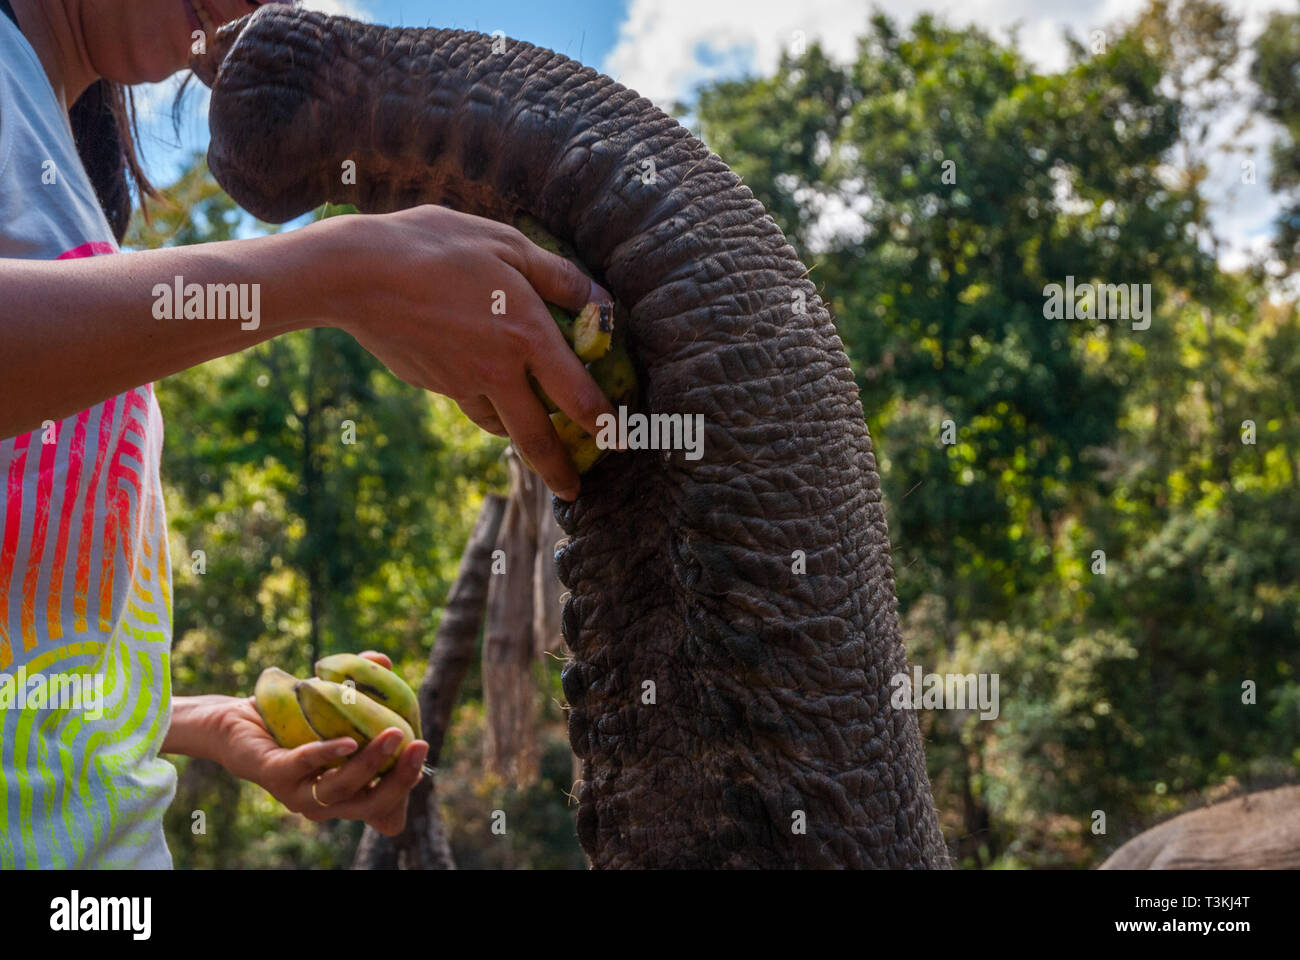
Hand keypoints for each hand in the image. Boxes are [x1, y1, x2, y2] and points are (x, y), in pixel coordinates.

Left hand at [216, 651, 428, 836]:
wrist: (237, 722)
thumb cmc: (292, 720)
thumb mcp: (335, 706)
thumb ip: (362, 687)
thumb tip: (384, 661)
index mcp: (345, 795)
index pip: (384, 809)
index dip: (405, 790)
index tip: (420, 754)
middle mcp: (325, 803)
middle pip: (373, 805)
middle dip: (401, 778)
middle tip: (420, 745)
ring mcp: (297, 793)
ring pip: (341, 789)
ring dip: (371, 763)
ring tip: (394, 733)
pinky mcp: (272, 773)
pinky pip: (303, 767)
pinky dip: (328, 754)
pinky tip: (348, 741)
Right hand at [317, 206, 616, 500]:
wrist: (356, 274)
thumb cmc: (435, 246)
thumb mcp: (506, 244)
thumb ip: (558, 275)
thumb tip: (600, 298)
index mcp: (526, 335)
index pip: (577, 394)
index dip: (602, 422)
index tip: (618, 440)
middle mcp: (497, 371)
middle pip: (536, 437)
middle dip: (559, 470)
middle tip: (573, 490)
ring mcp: (461, 383)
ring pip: (500, 424)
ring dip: (521, 440)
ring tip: (533, 443)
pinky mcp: (432, 384)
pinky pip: (469, 403)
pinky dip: (485, 407)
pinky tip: (486, 393)